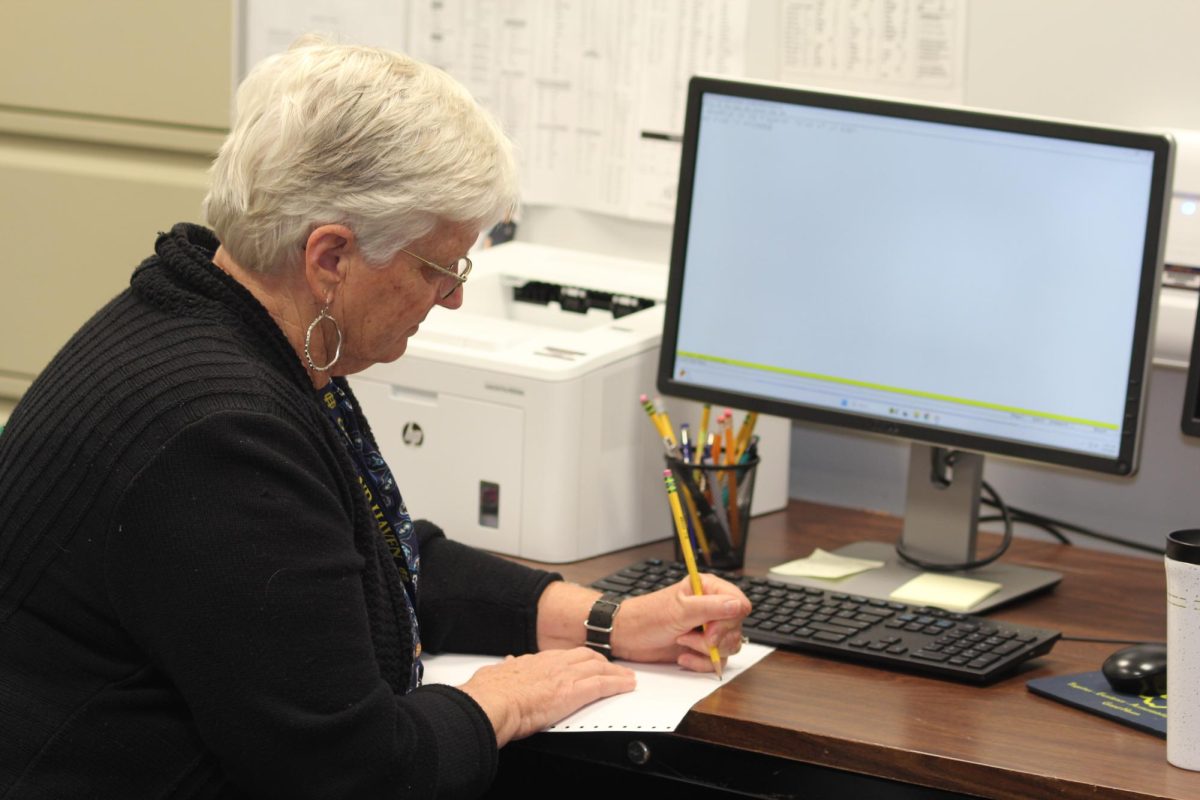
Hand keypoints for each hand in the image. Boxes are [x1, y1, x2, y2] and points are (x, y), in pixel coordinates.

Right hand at [458, 647, 634, 746]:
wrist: (491, 703)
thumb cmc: (489, 694)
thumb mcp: (496, 674)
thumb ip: (506, 668)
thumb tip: (506, 662)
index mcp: (535, 661)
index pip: (564, 657)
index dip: (578, 659)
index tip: (585, 663)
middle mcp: (553, 664)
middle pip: (586, 657)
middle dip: (602, 662)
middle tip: (612, 668)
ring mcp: (565, 676)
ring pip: (599, 668)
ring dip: (615, 673)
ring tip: (626, 677)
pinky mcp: (574, 692)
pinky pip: (603, 685)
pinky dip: (618, 684)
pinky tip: (627, 686)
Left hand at [611, 573, 751, 672]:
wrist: (628, 638)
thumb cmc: (647, 617)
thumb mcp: (680, 611)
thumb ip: (711, 607)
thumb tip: (738, 605)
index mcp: (708, 589)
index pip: (740, 603)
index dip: (729, 620)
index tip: (709, 627)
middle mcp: (712, 607)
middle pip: (736, 628)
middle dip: (713, 638)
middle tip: (688, 635)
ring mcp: (708, 629)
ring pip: (730, 646)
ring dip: (705, 651)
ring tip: (682, 642)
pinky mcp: (702, 647)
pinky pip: (717, 661)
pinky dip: (701, 663)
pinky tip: (683, 657)